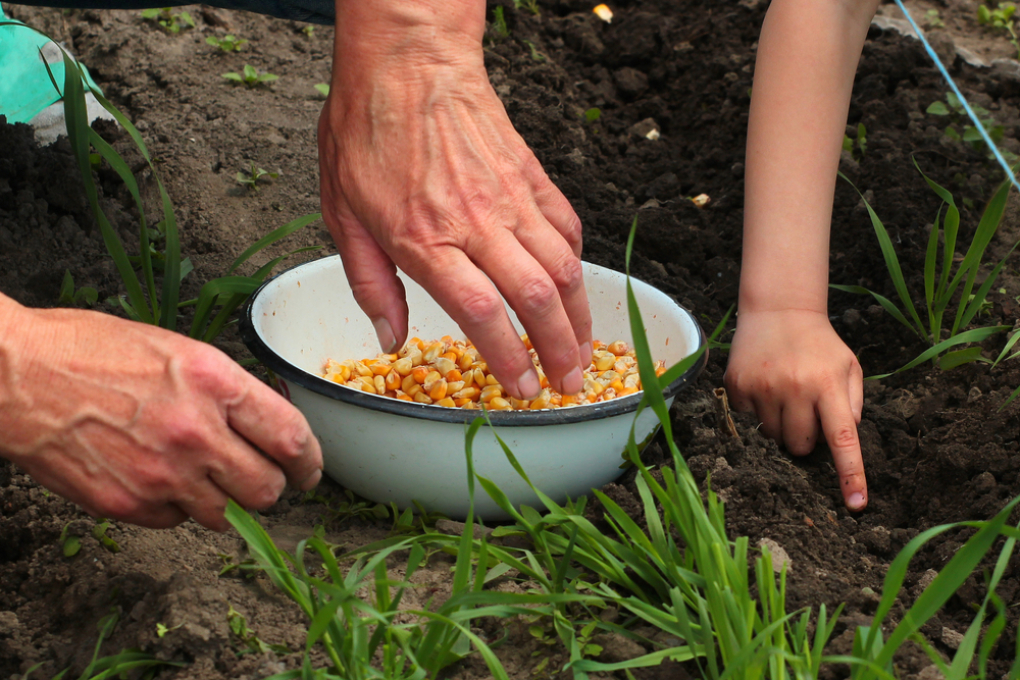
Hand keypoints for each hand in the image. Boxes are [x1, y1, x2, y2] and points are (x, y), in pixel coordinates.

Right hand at [0, 302, 322, 530]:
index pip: (291, 437)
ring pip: (225, 515)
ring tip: (201, 475)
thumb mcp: (177, 349)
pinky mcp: (127, 504)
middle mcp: (195, 432)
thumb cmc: (90, 350)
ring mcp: (161, 473)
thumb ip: (226, 390)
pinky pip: (175, 522)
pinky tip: (157, 477)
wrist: (15, 374)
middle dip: (272, 487)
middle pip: (267, 489)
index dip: (310, 462)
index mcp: (214, 383)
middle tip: (262, 478)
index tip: (310, 470)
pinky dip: (175, 508)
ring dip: (223, 500)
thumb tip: (263, 422)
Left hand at [317, 0, 591, 398]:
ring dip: (580, 317)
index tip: (521, 390)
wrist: (406, 59)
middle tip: (569, 384)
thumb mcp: (342, 213)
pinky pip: (566, 226)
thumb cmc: (366, 129)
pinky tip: (576, 287)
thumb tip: (390, 339)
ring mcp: (510, 197)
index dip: (508, 359)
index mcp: (424, 238)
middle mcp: (476, 222)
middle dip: (559, 351)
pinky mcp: (530, 175)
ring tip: (585, 351)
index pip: (482, 313)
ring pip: (563, 267)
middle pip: (536, 298)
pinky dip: (578, 263)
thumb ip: (369, 283)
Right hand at [724, 308, 866, 510]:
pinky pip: (747, 421)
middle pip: (799, 445)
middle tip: (804, 412)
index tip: (856, 505)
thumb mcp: (848, 366)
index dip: (850, 475)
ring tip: (782, 396)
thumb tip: (844, 437)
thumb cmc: (819, 343)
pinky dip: (756, 412)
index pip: (842, 439)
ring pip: (771, 438)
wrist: (778, 310)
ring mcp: (762, 386)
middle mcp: (794, 387)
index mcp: (828, 384)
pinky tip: (763, 387)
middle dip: (804, 439)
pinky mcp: (736, 385)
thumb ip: (853, 403)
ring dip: (779, 426)